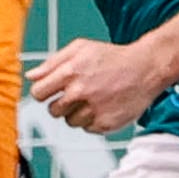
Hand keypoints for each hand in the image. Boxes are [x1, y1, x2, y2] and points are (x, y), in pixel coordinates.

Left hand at [32, 36, 171, 134]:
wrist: (146, 68)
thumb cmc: (113, 57)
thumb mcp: (81, 48)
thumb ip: (52, 62)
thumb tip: (32, 76)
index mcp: (70, 72)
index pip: (38, 93)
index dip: (43, 92)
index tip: (50, 91)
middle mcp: (80, 92)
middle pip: (53, 111)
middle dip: (60, 103)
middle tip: (77, 94)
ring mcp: (93, 110)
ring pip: (69, 122)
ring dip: (77, 113)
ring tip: (94, 99)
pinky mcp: (105, 124)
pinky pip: (87, 128)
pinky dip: (93, 120)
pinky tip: (103, 106)